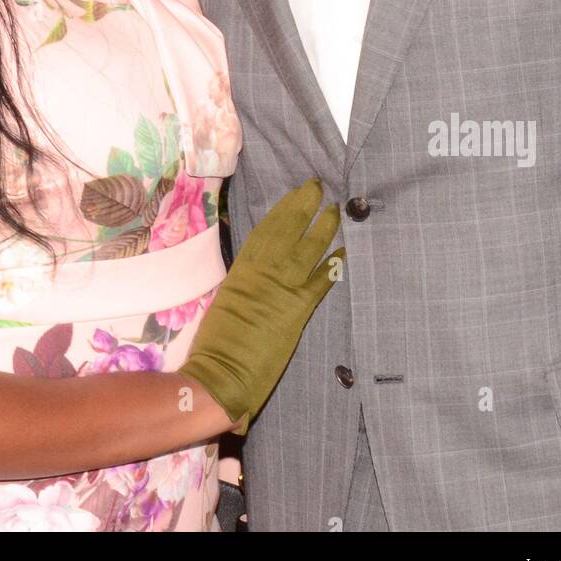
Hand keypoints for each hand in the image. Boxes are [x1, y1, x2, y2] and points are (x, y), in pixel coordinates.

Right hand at [179, 179, 343, 433]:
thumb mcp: (226, 301)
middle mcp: (263, 271)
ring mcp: (282, 288)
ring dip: (323, 228)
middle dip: (304, 206)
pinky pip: (321, 282)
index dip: (283, 209)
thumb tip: (255, 274)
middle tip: (318, 187)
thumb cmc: (216, 344)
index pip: (266, 230)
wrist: (220, 374)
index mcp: (242, 269)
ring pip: (308, 249)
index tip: (295, 193)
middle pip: (287, 230)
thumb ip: (244, 284)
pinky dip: (333, 266)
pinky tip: (344, 253)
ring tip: (335, 210)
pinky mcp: (298, 310)